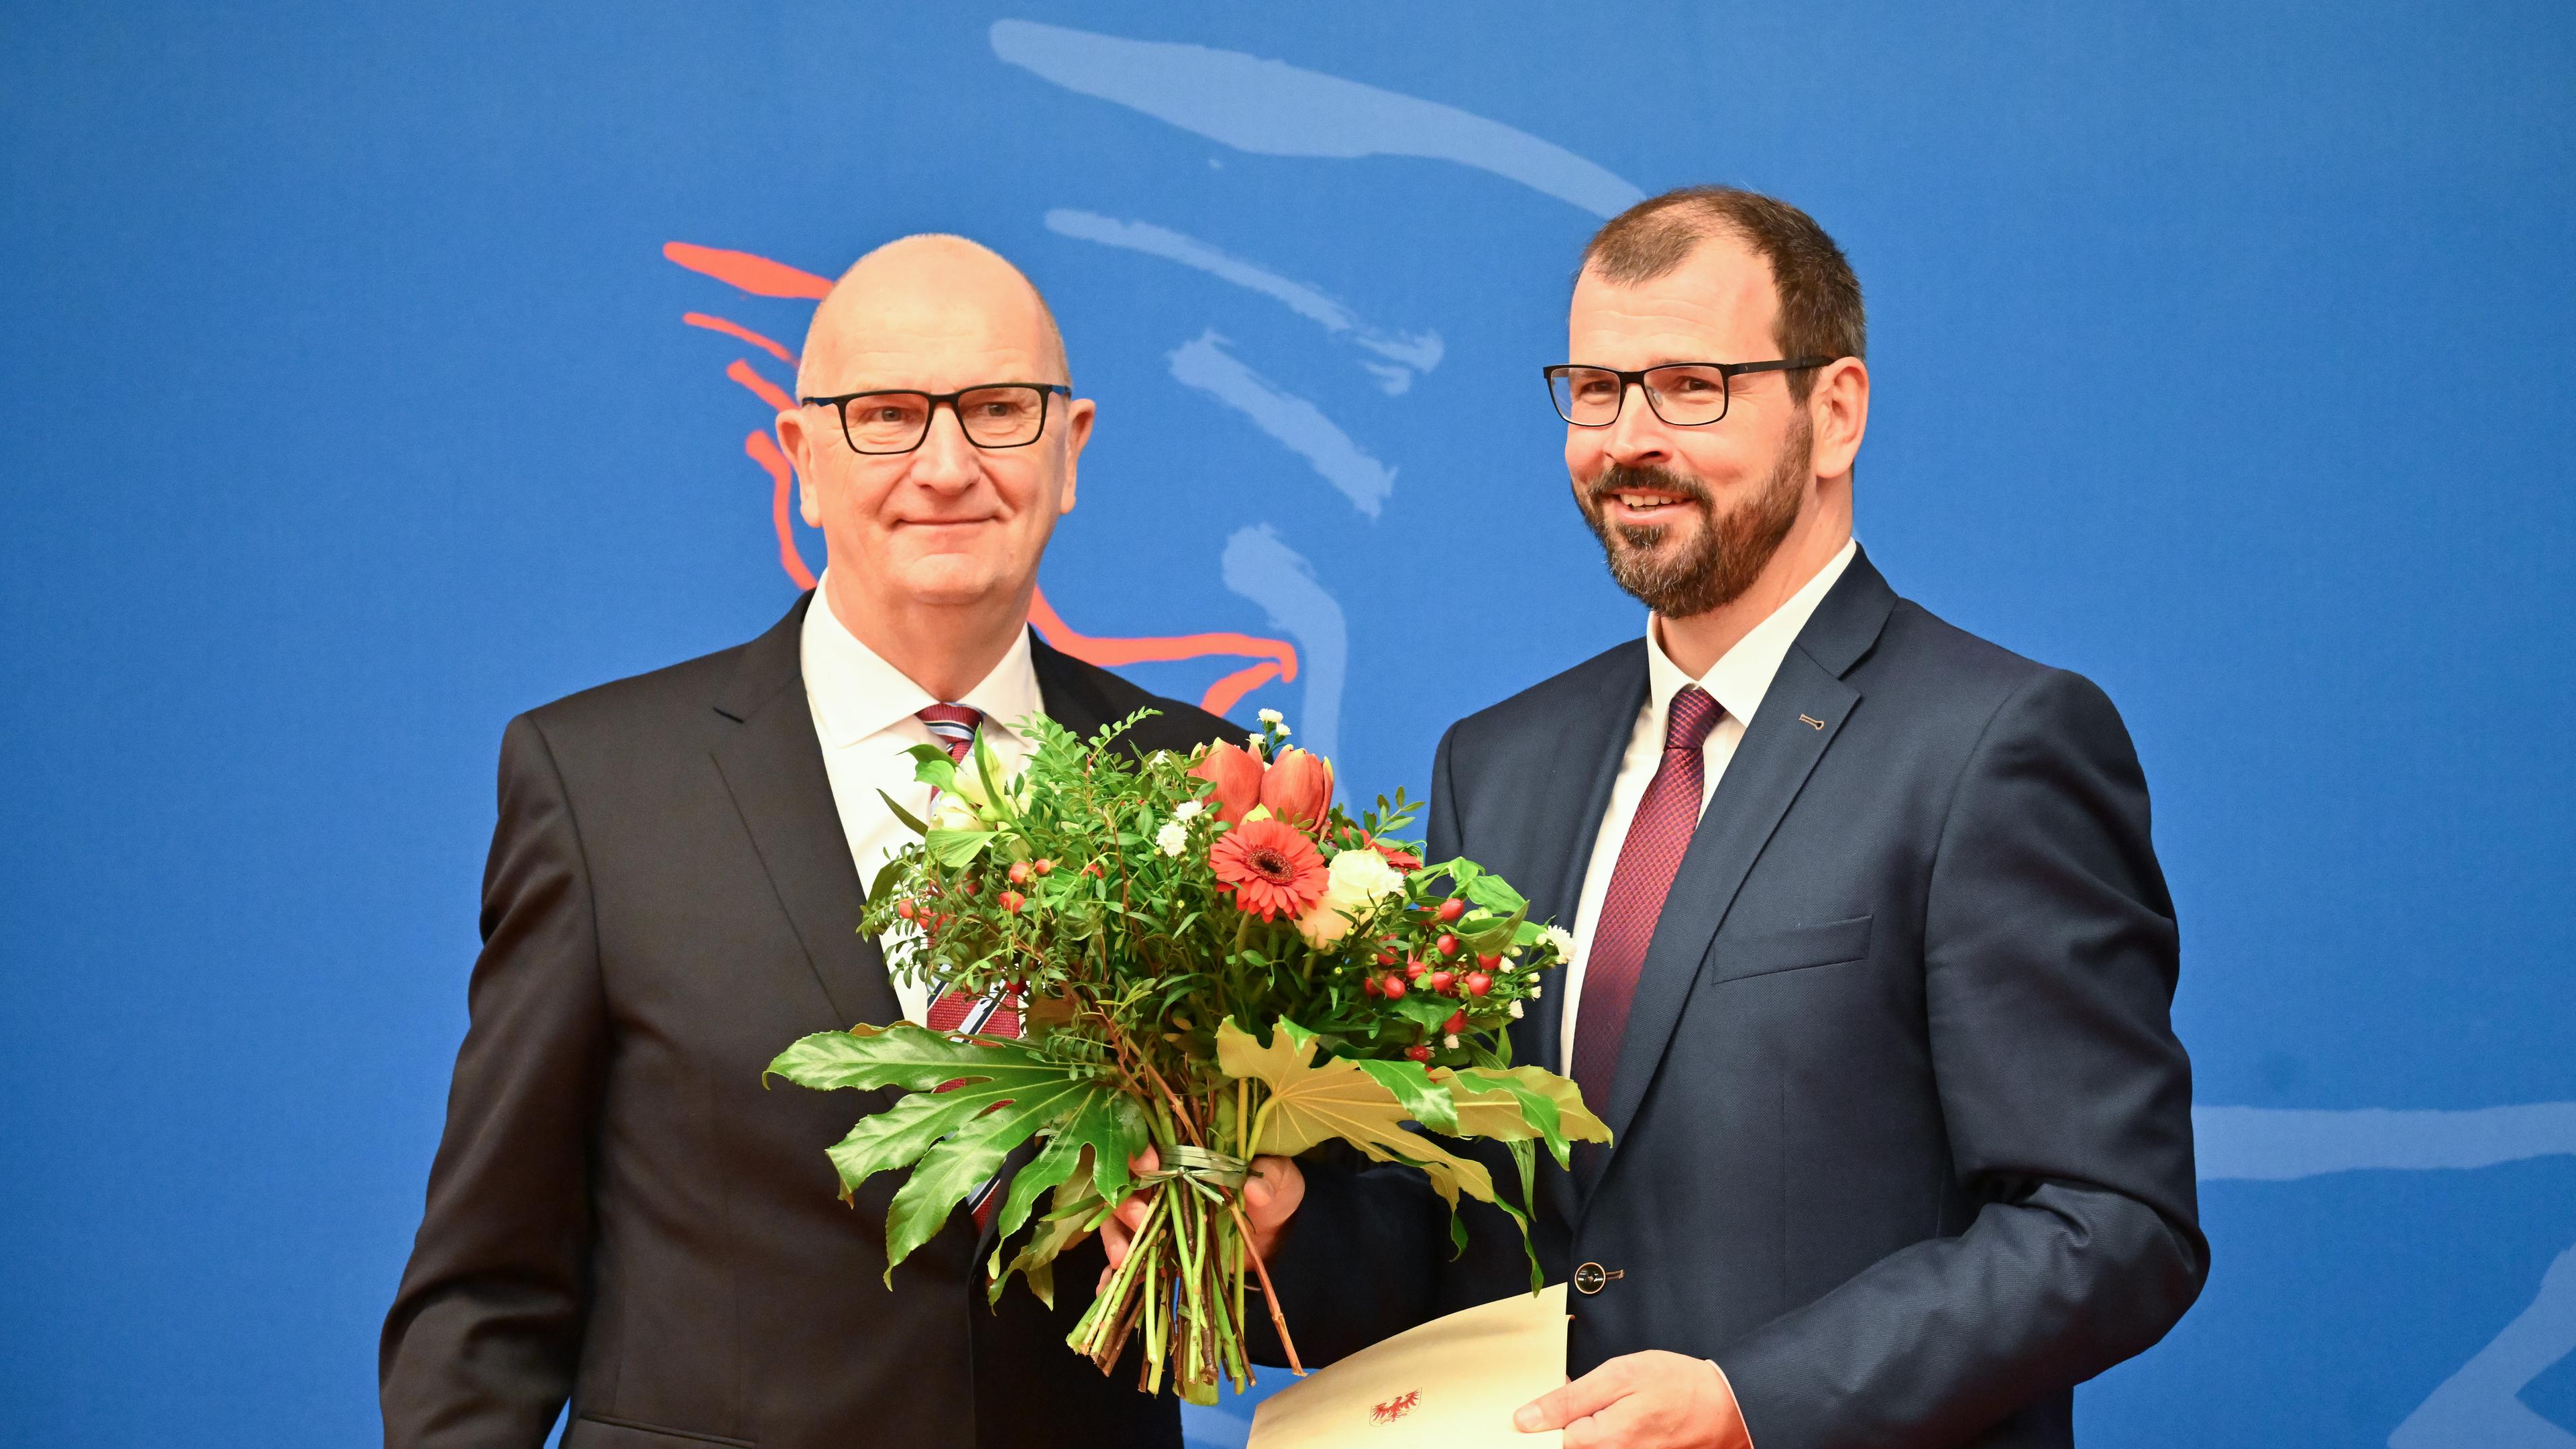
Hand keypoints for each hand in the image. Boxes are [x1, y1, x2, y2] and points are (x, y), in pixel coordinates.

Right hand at [1098, 1147, 1304, 1288]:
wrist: (1277, 1238)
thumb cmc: (1275, 1195)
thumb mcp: (1281, 1180)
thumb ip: (1269, 1179)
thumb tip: (1254, 1190)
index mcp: (1186, 1157)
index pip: (1152, 1146)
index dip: (1142, 1152)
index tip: (1151, 1164)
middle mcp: (1161, 1185)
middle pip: (1125, 1187)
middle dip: (1127, 1203)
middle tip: (1142, 1219)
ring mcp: (1155, 1221)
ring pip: (1117, 1224)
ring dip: (1116, 1239)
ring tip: (1123, 1259)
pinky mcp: (1156, 1252)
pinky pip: (1126, 1263)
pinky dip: (1111, 1277)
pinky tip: (1106, 1289)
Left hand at [1514, 1350, 1751, 1448]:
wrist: (1726, 1406)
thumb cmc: (1679, 1386)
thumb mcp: (1619, 1375)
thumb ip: (1569, 1399)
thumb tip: (1526, 1418)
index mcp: (1602, 1441)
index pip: (1550, 1438)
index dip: (1554, 1414)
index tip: (1569, 1401)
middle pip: (1572, 1445)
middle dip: (1578, 1422)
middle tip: (1608, 1401)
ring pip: (1594, 1446)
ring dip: (1598, 1428)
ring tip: (1627, 1409)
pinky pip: (1613, 1448)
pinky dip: (1614, 1435)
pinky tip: (1632, 1421)